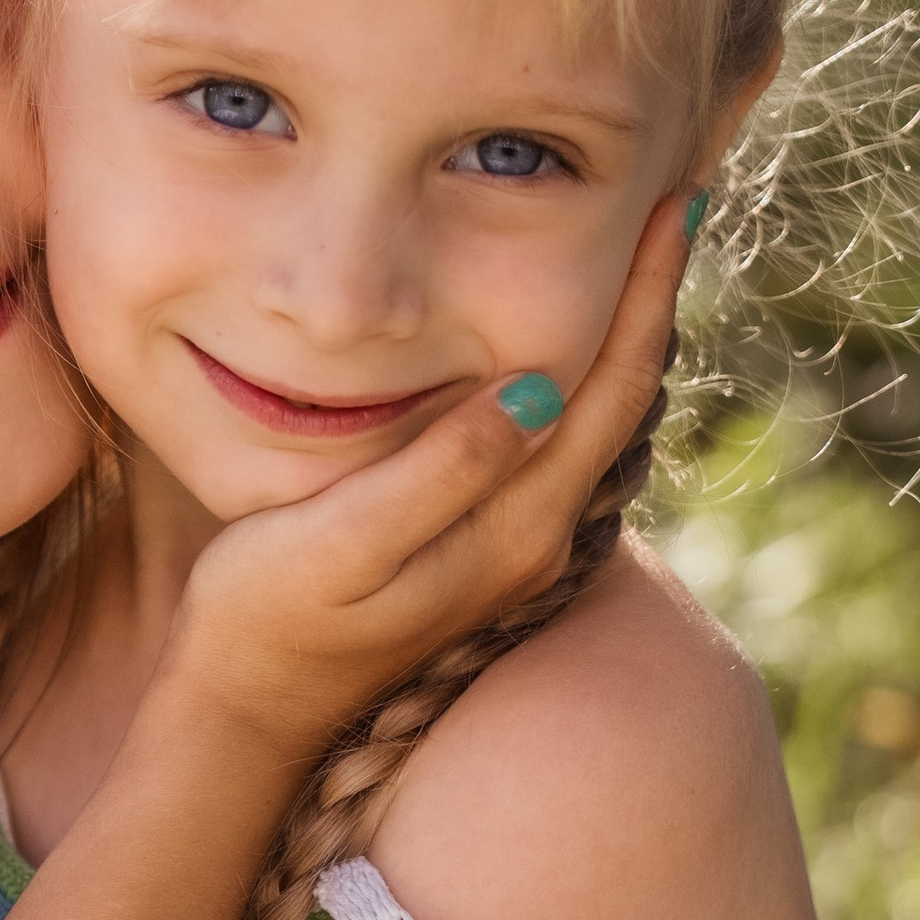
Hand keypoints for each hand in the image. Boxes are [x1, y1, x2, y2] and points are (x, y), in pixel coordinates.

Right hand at [170, 193, 690, 767]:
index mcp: (514, 530)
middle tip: (674, 204)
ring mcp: (512, 554)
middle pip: (620, 403)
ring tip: (635, 257)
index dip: (644, 297)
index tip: (673, 207)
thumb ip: (440, 474)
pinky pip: (557, 448)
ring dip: (620, 340)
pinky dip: (576, 381)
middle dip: (650, 303)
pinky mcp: (480, 553)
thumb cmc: (267, 619)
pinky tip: (562, 346)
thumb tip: (537, 394)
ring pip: (594, 425)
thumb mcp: (341, 544)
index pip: (608, 393)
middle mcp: (535, 544)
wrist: (245, 715)